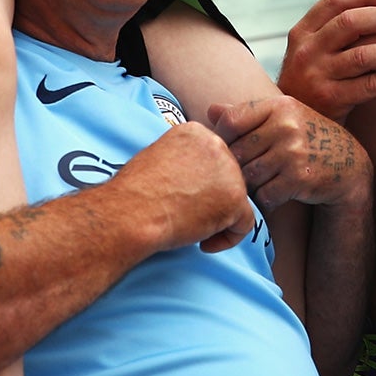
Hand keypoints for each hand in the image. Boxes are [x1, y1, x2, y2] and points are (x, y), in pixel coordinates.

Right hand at [116, 122, 256, 251]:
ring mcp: (229, 171)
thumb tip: (195, 178)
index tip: (182, 197)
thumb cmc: (134, 194)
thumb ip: (183, 161)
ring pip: (236, 200)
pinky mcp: (235, 199)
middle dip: (212, 200)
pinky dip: (227, 238)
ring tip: (191, 228)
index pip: (212, 159)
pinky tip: (204, 243)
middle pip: (228, 177)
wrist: (130, 213)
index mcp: (196, 132)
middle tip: (187, 216)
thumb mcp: (157, 158)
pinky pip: (244, 224)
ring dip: (218, 219)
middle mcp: (216, 145)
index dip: (201, 183)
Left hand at [208, 95, 370, 212]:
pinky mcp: (299, 178)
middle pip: (237, 152)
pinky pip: (264, 195)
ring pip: (248, 176)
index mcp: (279, 106)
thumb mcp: (283, 117)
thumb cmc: (308, 138)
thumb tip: (211, 110)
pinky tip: (273, 195)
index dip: (222, 138)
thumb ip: (247, 115)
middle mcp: (286, 125)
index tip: (229, 149)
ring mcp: (293, 152)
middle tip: (243, 173)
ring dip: (250, 186)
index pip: (231, 121)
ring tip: (258, 184)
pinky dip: (265, 200)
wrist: (348, 164)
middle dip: (236, 167)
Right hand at [278, 0, 375, 120]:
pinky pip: (369, 86)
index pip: (334, 1)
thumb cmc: (313, 81)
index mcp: (301, 33)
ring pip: (363, 55)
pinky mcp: (330, 100)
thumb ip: (331, 31)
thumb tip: (375, 2)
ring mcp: (316, 76)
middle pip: (350, 23)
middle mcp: (306, 51)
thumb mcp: (310, 52)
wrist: (293, 124)